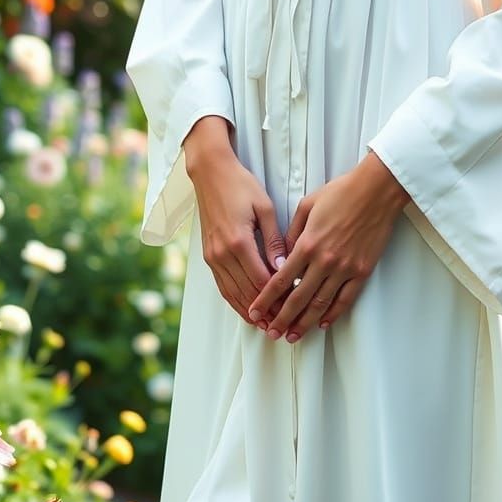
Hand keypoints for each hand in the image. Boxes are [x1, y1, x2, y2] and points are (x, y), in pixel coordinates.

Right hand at [184, 116, 287, 324]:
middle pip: (248, 293)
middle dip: (267, 312)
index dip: (278, 299)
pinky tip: (248, 311)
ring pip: (233, 295)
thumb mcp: (265, 208)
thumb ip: (275, 241)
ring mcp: (212, 257)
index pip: (262, 281)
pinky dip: (236, 302)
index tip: (293, 311)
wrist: (210, 174)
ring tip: (268, 327)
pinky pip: (222, 287)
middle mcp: (222, 254)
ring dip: (250, 312)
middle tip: (283, 327)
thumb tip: (285, 268)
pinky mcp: (208, 257)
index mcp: (239, 242)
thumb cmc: (241, 186)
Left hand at [247, 150, 410, 340]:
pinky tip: (323, 323)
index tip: (255, 312)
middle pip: (298, 299)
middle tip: (271, 334)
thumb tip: (283, 256)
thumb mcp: (306, 206)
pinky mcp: (362, 271)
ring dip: (305, 323)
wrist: (376, 191)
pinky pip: (346, 299)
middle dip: (282, 319)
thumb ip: (292, 234)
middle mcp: (324, 261)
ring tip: (293, 336)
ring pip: (321, 304)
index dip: (266, 300)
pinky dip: (334, 314)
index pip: (280, 280)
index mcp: (307, 244)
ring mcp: (345, 268)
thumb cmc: (341, 193)